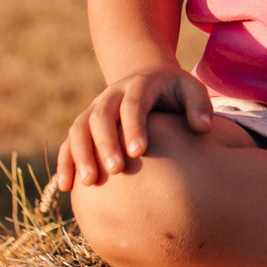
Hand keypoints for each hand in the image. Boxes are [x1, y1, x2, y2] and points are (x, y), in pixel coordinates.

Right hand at [54, 66, 213, 189]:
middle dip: (106, 142)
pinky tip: (66, 187)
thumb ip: (199, 105)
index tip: (138, 152)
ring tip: (89, 182)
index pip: (132, 104)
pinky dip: (65, 162)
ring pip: (79, 128)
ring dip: (81, 154)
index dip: (133, 126)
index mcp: (139, 85)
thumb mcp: (191, 89)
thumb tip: (202, 127)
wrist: (147, 80)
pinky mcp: (84, 124)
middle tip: (116, 170)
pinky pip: (68, 142)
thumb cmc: (174, 92)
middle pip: (101, 115)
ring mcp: (94, 109)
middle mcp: (111, 95)